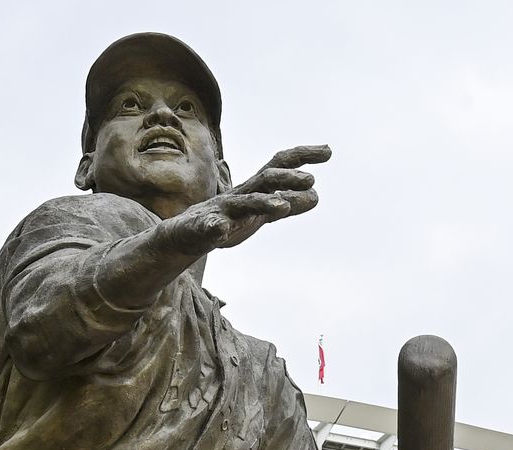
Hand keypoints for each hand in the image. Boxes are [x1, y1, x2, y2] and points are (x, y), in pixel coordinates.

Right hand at [169, 144, 329, 253]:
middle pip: (264, 180)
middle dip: (286, 178)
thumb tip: (317, 195)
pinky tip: (222, 229)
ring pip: (243, 204)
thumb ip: (287, 202)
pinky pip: (209, 227)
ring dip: (262, 203)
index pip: (279, 167)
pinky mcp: (203, 228)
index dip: (302, 156)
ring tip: (282, 207)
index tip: (328, 151)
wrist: (184, 235)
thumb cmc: (227, 219)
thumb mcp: (261, 212)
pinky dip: (215, 227)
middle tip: (310, 179)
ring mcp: (221, 211)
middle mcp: (240, 195)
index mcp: (254, 189)